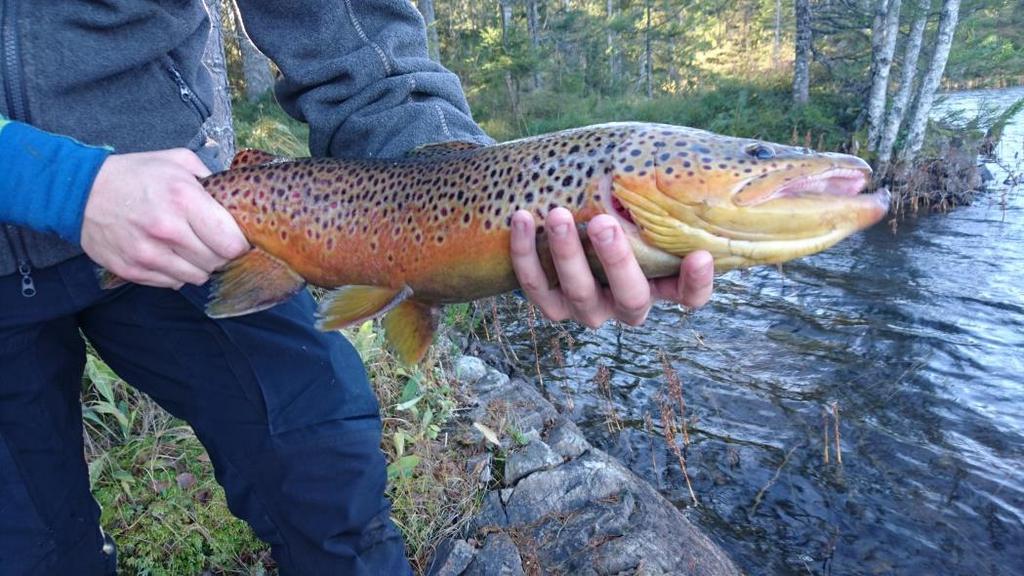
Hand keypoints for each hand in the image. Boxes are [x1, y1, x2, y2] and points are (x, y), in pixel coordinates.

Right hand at [81, 149, 249, 288]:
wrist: (80, 191)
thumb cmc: (135, 174)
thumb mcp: (177, 161)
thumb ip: (211, 178)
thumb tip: (236, 199)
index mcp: (183, 199)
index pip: (232, 244)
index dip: (238, 242)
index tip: (233, 237)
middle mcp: (167, 230)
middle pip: (217, 262)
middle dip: (219, 253)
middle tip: (209, 240)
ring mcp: (148, 254)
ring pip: (197, 277)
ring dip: (198, 265)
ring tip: (187, 246)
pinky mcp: (133, 270)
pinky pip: (173, 283)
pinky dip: (176, 272)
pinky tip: (167, 253)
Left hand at [510, 208, 713, 327]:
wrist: (568, 217)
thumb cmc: (620, 206)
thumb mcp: (643, 199)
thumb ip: (657, 189)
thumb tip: (672, 155)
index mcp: (661, 282)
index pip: (689, 294)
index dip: (696, 282)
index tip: (700, 255)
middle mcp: (627, 303)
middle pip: (630, 297)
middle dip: (616, 260)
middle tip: (604, 223)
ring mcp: (589, 309)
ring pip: (580, 292)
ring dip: (567, 254)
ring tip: (558, 216)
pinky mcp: (552, 306)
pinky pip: (536, 286)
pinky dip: (526, 254)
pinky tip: (522, 218)